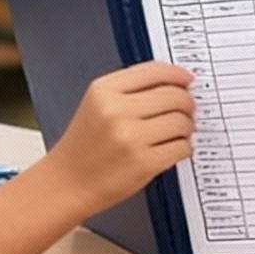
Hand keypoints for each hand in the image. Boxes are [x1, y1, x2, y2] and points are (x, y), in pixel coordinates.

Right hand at [44, 62, 195, 215]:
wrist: (66, 183)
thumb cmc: (84, 145)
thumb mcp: (97, 104)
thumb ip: (131, 89)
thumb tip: (177, 81)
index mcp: (105, 90)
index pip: (155, 71)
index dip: (178, 74)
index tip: (187, 79)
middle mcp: (117, 110)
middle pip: (175, 96)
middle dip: (187, 104)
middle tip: (186, 112)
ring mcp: (131, 137)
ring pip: (182, 121)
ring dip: (186, 128)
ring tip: (176, 134)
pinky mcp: (143, 163)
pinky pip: (182, 147)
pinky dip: (183, 148)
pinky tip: (173, 149)